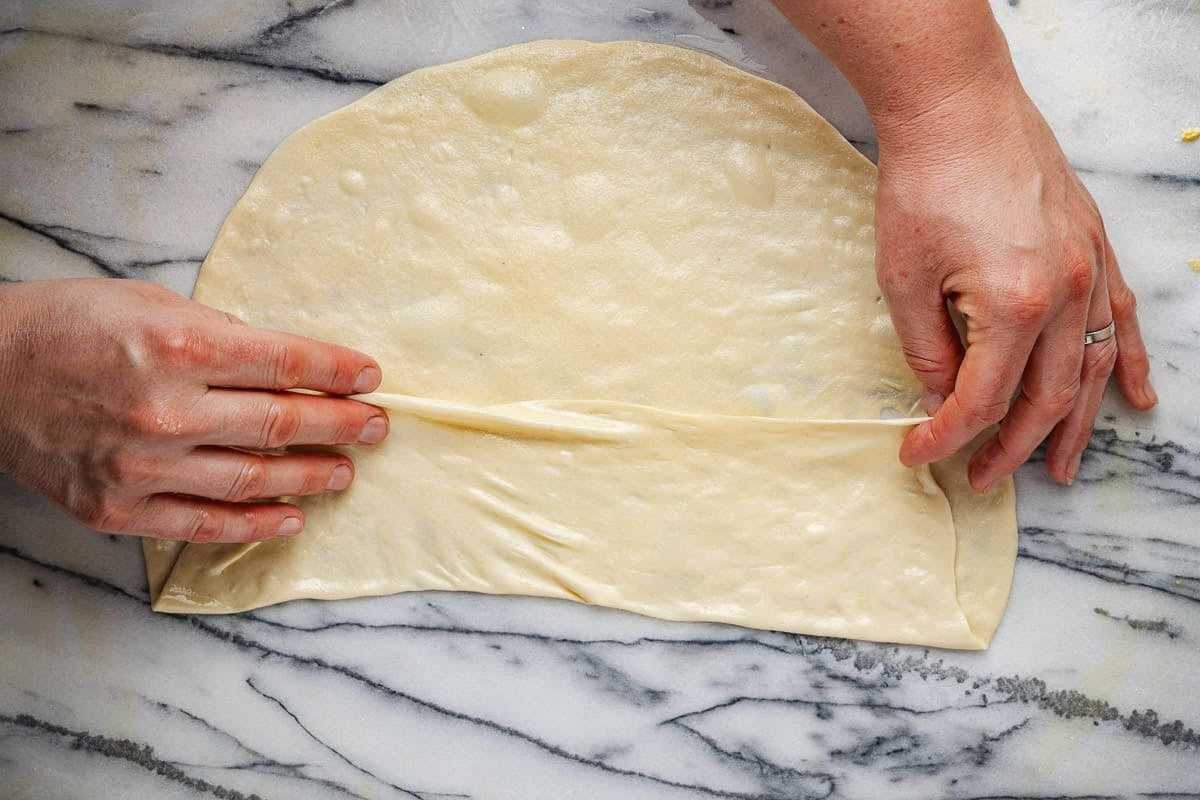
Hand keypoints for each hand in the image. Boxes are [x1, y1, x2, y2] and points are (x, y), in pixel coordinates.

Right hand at [0, 278, 388, 541]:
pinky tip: (292, 520)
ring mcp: (142, 466)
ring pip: (253, 479)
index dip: (338, 373)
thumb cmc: (69, 325)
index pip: (286, 365)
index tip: (372, 378)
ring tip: (346, 471)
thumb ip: (222, 334)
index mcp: (179, 345)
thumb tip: (282, 363)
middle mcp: (167, 409)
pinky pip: (204, 523)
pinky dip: (255, 524)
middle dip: (342, 425)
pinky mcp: (118, 508)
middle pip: (281, 424)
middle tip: (377, 427)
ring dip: (311, 477)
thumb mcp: (152, 303)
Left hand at [873, 82, 1155, 489]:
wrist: (957, 107)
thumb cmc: (922, 185)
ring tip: (1062, 470)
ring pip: (1091, 370)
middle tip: (982, 479)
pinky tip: (1137, 398)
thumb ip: (926, 349)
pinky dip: (1128, 363)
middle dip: (1011, 448)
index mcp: (1013, 307)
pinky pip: (1122, 319)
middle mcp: (1065, 295)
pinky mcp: (1094, 246)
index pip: (981, 400)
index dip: (946, 436)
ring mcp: (1089, 269)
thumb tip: (940, 399)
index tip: (916, 454)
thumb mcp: (902, 278)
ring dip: (1077, 426)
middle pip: (1045, 398)